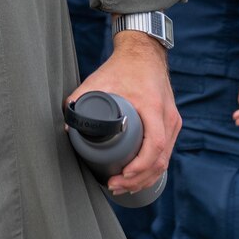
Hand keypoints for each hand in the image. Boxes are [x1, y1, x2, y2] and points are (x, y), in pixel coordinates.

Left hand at [71, 32, 178, 194]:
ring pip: (165, 159)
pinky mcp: (171, 123)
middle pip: (161, 159)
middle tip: (115, 186)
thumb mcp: (99, 80)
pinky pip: (166, 151)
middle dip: (138, 179)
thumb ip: (79, 99)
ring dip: (146, 177)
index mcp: (152, 106)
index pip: (153, 146)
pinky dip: (153, 167)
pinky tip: (140, 177)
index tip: (120, 176)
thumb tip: (65, 126)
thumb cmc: (122, 67)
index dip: (139, 167)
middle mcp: (167, 116)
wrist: (144, 52)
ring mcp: (172, 120)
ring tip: (124, 186)